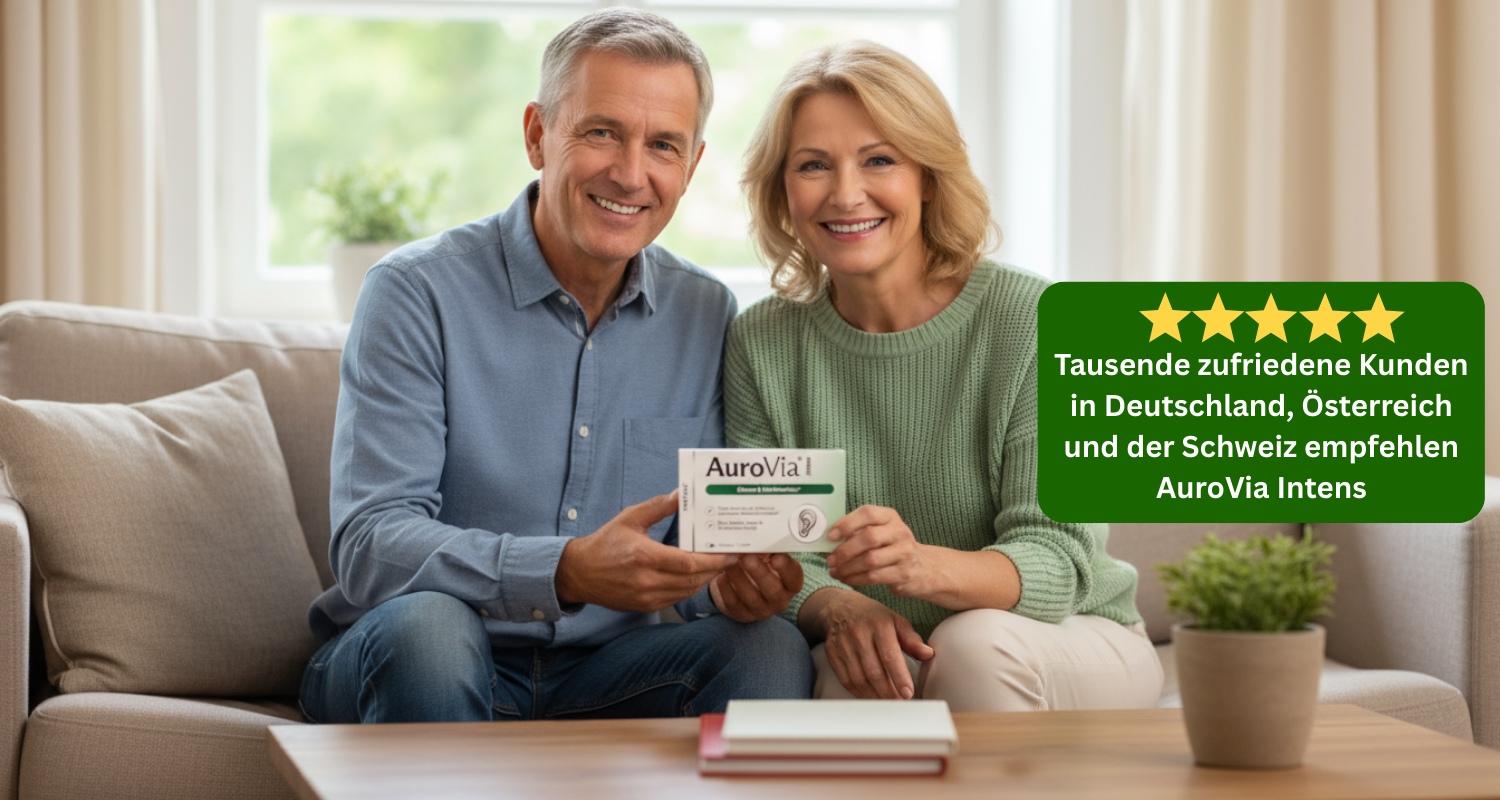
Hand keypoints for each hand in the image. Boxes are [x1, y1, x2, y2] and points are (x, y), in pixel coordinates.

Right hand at [555, 492, 735, 612]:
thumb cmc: (605, 543)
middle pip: (692, 580)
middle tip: (730, 558)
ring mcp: (646, 597)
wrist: (580, 573)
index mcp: (644, 556)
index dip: (712, 560)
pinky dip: (690, 588)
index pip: (688, 563)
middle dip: (715, 570)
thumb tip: (680, 495)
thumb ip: (657, 507)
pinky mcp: (645, 606)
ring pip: (687, 591)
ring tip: (718, 566)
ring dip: (705, 580)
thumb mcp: (629, 518)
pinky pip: (676, 599)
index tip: (729, 553)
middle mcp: (646, 580)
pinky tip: (697, 576)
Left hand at [709, 553, 804, 622]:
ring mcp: (762, 610)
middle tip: (747, 557)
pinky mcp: (743, 615)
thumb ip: (767, 549)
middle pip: (773, 591)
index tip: (775, 556)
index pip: (793, 577)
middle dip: (759, 573)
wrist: (742, 584)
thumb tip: (759, 535)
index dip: (785, 568)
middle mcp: (779, 600)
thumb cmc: (759, 565)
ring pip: (752, 597)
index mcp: (790, 583)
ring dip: (739, 578)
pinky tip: (721, 577)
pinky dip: (727, 590)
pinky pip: (734, 604)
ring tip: (729, 563)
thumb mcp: (767, 557)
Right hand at [806, 588, 933, 699]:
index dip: (899, 677)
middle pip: (873, 671)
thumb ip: (912, 639)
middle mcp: (858, 634)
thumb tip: (928, 654)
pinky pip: (846, 680)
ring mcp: (842, 644)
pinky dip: (859, 693)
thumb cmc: (873, 617)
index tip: (908, 693)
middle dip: (888, 692)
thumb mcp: (896, 621)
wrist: (840, 608)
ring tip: (887, 702)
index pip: (890, 655)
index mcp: (878, 624)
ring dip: (874, 696)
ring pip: (858, 679)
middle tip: (899, 702)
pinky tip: (871, 697)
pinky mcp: (832, 654)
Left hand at [826, 505, 939, 598]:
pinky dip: (855, 579)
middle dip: (844, 551)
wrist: (925, 569)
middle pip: (868, 538)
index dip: (847, 523)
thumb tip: (830, 540)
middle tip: (830, 560)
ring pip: (869, 560)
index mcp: (890, 517)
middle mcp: (900, 532)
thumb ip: (860, 531)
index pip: (868, 513)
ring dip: (847, 568)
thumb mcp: (882, 533)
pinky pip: (874, 577)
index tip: (831, 536)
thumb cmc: (893, 549)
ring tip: (835, 572)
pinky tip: (847, 579)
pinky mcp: (904, 573)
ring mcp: (904, 553)